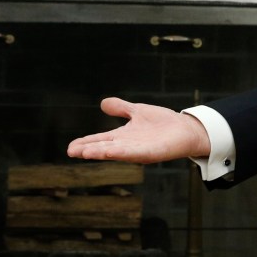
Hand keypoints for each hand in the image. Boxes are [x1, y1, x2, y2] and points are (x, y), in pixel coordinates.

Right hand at [67, 97, 211, 163]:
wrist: (185, 129)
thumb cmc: (163, 123)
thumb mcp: (137, 112)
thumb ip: (120, 108)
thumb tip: (102, 103)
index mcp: (123, 136)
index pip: (100, 140)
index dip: (85, 143)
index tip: (70, 147)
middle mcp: (128, 145)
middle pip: (104, 148)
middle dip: (88, 150)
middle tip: (71, 152)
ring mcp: (138, 150)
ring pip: (115, 152)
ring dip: (100, 152)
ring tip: (84, 153)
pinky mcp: (150, 153)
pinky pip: (133, 153)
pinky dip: (120, 153)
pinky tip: (109, 152)